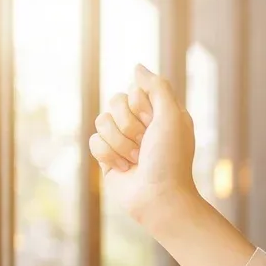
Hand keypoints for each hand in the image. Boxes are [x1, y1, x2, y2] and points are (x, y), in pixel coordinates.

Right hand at [88, 64, 198, 230]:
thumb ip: (157, 87)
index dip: (140, 107)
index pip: (134, 90)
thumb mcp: (172, 117)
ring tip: (136, 160)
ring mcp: (123, 140)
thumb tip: (137, 67)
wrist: (158, 198)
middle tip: (145, 145)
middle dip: (128, 126)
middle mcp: (141, 123)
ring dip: (120, 143)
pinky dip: (108, 155)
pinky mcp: (107, 156)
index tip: (153, 125)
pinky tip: (124, 169)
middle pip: (114, 101)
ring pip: (101, 121)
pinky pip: (93, 141)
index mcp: (159, 112)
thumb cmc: (170, 159)